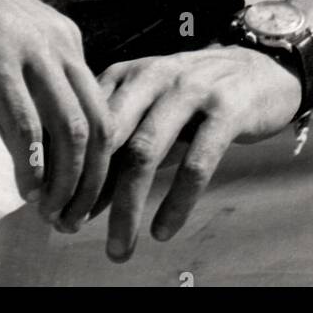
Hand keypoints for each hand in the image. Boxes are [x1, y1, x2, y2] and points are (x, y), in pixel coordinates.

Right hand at [0, 0, 113, 223]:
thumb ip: (20, 106)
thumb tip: (37, 163)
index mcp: (65, 39)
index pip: (100, 110)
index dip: (97, 164)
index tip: (80, 201)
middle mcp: (58, 39)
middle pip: (98, 123)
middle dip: (90, 181)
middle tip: (71, 219)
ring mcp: (28, 44)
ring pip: (70, 126)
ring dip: (65, 180)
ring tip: (50, 212)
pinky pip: (25, 119)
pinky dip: (31, 161)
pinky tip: (27, 187)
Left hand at [81, 46, 301, 261]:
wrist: (260, 65)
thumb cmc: (195, 96)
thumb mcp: (152, 106)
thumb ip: (120, 142)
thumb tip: (80, 197)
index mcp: (127, 73)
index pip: (86, 122)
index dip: (65, 166)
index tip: (52, 208)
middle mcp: (152, 76)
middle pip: (108, 137)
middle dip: (85, 187)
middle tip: (70, 228)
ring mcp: (189, 91)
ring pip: (145, 152)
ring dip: (126, 206)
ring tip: (119, 247)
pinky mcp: (226, 110)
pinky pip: (196, 163)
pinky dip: (176, 202)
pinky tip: (163, 231)